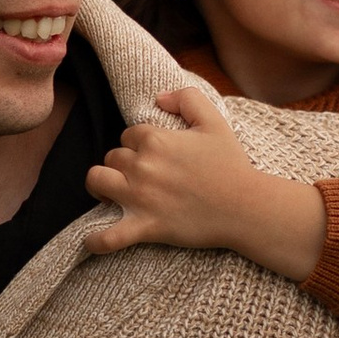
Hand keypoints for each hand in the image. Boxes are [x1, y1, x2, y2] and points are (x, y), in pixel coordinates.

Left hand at [85, 78, 327, 281]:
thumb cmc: (231, 166)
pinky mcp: (145, 227)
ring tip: (111, 193)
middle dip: (121, 164)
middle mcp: (143, 166)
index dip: (138, 143)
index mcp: (156, 140)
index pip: (128, 135)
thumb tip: (160, 97)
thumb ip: (187, 98)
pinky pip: (108, 237)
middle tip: (139, 175)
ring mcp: (141, 197)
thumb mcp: (214, 121)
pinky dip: (96, 240)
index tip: (153, 155)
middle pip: (111, 156)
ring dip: (100, 185)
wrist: (246, 207)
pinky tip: (92, 240)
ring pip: (97, 181)